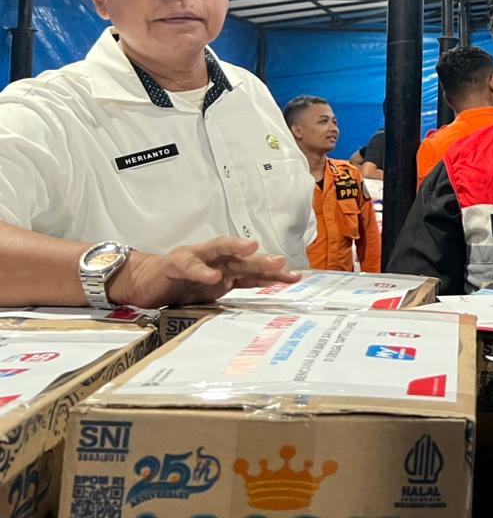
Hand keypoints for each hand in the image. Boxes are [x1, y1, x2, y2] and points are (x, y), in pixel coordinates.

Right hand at [107, 237, 299, 308]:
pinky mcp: (175, 263)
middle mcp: (215, 259)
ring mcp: (196, 257)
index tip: (296, 278)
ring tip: (254, 250)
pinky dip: (202, 271)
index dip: (274, 274)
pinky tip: (214, 276)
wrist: (144, 282)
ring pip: (219, 250)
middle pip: (243, 258)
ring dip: (236, 249)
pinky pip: (190, 266)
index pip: (254, 271)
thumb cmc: (182, 286)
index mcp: (226, 268)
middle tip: (282, 263)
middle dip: (262, 260)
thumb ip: (236, 288)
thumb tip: (267, 293)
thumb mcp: (213, 293)